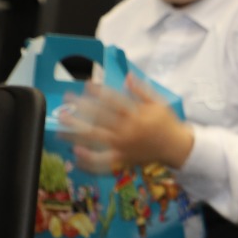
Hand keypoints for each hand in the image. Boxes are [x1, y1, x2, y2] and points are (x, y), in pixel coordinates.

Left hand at [59, 74, 192, 171]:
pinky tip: (75, 154)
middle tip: (67, 102)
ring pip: (96, 139)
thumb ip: (142, 90)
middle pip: (99, 119)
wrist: (177, 148)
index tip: (86, 85)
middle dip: (81, 109)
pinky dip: (88, 160)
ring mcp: (123, 146)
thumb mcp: (159, 103)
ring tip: (61, 127)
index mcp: (137, 115)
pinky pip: (103, 161)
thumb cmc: (167, 123)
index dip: (99, 92)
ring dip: (76, 133)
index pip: (114, 101)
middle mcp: (128, 131)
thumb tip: (128, 76)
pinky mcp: (122, 159)